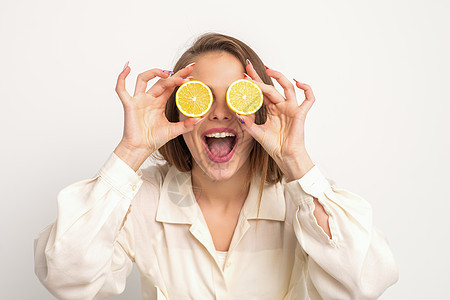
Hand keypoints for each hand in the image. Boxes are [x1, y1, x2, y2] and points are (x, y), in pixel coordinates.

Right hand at [113, 63, 198, 169]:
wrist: (141, 149)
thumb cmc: (153, 140)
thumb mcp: (174, 131)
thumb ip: (187, 125)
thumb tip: (200, 118)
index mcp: (159, 103)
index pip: (170, 86)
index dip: (180, 79)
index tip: (192, 74)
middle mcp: (149, 98)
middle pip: (161, 81)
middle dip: (175, 74)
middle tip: (189, 69)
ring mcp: (138, 100)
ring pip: (143, 79)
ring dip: (154, 72)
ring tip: (168, 73)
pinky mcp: (129, 105)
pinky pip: (121, 89)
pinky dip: (121, 78)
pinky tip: (126, 68)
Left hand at [238, 62, 315, 180]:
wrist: (285, 156)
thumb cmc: (274, 145)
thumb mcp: (256, 133)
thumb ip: (248, 124)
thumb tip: (237, 114)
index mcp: (271, 109)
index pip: (261, 92)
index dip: (253, 83)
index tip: (243, 75)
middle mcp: (281, 106)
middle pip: (271, 86)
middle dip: (260, 77)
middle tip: (248, 68)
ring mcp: (291, 108)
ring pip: (287, 87)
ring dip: (279, 77)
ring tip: (268, 70)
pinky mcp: (300, 113)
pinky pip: (308, 99)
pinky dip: (307, 89)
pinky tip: (298, 82)